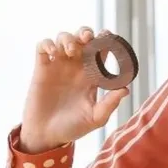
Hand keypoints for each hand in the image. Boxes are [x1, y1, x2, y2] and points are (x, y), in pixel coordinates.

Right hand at [19, 27, 129, 153]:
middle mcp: (76, 68)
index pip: (101, 51)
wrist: (47, 136)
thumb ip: (110, 104)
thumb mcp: (95, 118)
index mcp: (92, 76)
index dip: (106, 40)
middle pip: (82, 39)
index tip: (109, 37)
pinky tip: (52, 53)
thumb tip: (126, 89)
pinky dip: (47, 44)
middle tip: (88, 38)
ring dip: (68, 38)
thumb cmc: (73, 128)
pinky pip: (43, 46)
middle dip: (85, 32)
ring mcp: (58, 66)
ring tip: (70, 51)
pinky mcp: (41, 69)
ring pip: (63, 38)